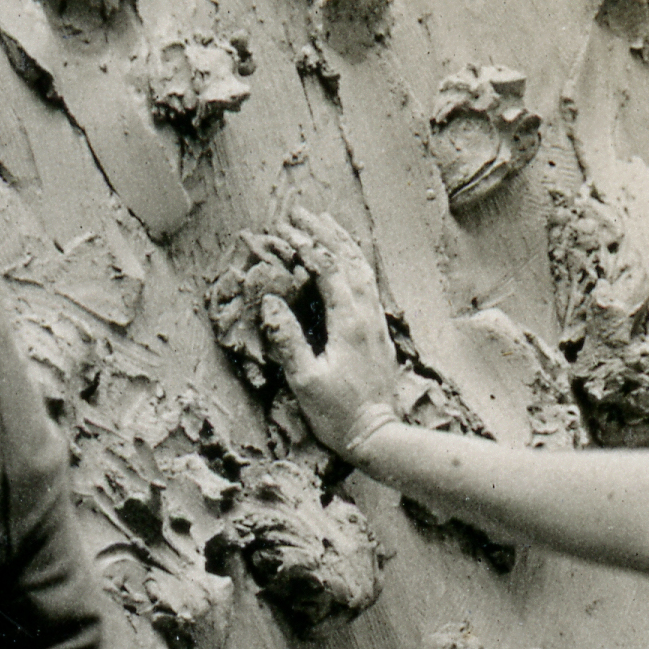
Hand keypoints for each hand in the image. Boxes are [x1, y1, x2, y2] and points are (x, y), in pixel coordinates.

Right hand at [264, 211, 408, 459]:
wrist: (379, 435)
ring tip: (325, 221)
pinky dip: (355, 261)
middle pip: (349, 260)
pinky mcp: (378, 331)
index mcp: (349, 323)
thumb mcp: (305, 380)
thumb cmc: (339, 413)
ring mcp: (376, 322)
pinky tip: (348, 258)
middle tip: (301, 212)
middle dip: (325, 232)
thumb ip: (288, 340)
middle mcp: (367, 315)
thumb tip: (270, 303)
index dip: (306, 246)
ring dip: (343, 241)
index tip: (284, 230)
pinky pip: (368, 283)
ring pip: (363, 268)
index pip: (328, 269)